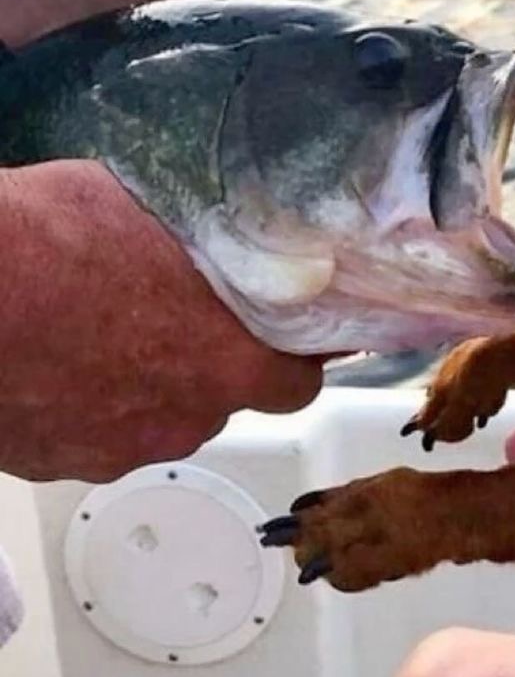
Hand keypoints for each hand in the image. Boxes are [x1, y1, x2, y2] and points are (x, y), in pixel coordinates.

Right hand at [0, 162, 321, 482]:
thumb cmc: (55, 239)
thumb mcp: (159, 213)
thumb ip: (206, 248)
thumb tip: (216, 238)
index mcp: (231, 362)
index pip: (297, 382)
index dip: (291, 359)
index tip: (284, 339)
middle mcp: (185, 418)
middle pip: (220, 399)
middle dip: (207, 365)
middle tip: (171, 319)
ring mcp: (119, 448)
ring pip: (155, 420)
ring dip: (144, 388)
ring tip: (100, 334)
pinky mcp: (58, 463)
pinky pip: (91, 437)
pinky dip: (84, 408)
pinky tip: (58, 363)